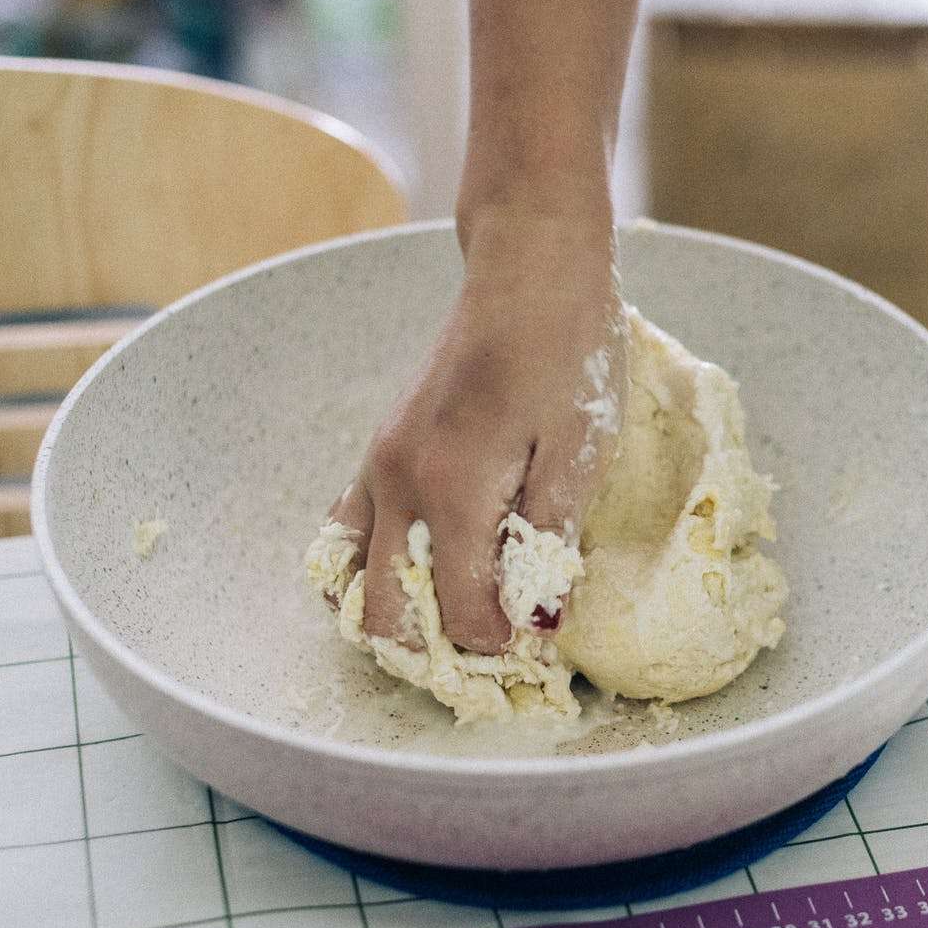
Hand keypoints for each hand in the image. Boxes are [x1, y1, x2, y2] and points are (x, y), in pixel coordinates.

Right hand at [325, 212, 626, 651]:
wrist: (530, 271)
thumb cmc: (568, 351)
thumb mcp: (581, 450)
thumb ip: (550, 541)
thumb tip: (539, 627)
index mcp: (450, 491)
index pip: (463, 615)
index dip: (504, 646)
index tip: (544, 651)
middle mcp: (396, 486)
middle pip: (388, 616)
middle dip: (440, 652)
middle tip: (497, 656)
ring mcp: (378, 468)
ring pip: (353, 582)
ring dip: (399, 617)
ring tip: (455, 625)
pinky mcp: (379, 452)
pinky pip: (347, 534)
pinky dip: (371, 571)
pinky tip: (419, 578)